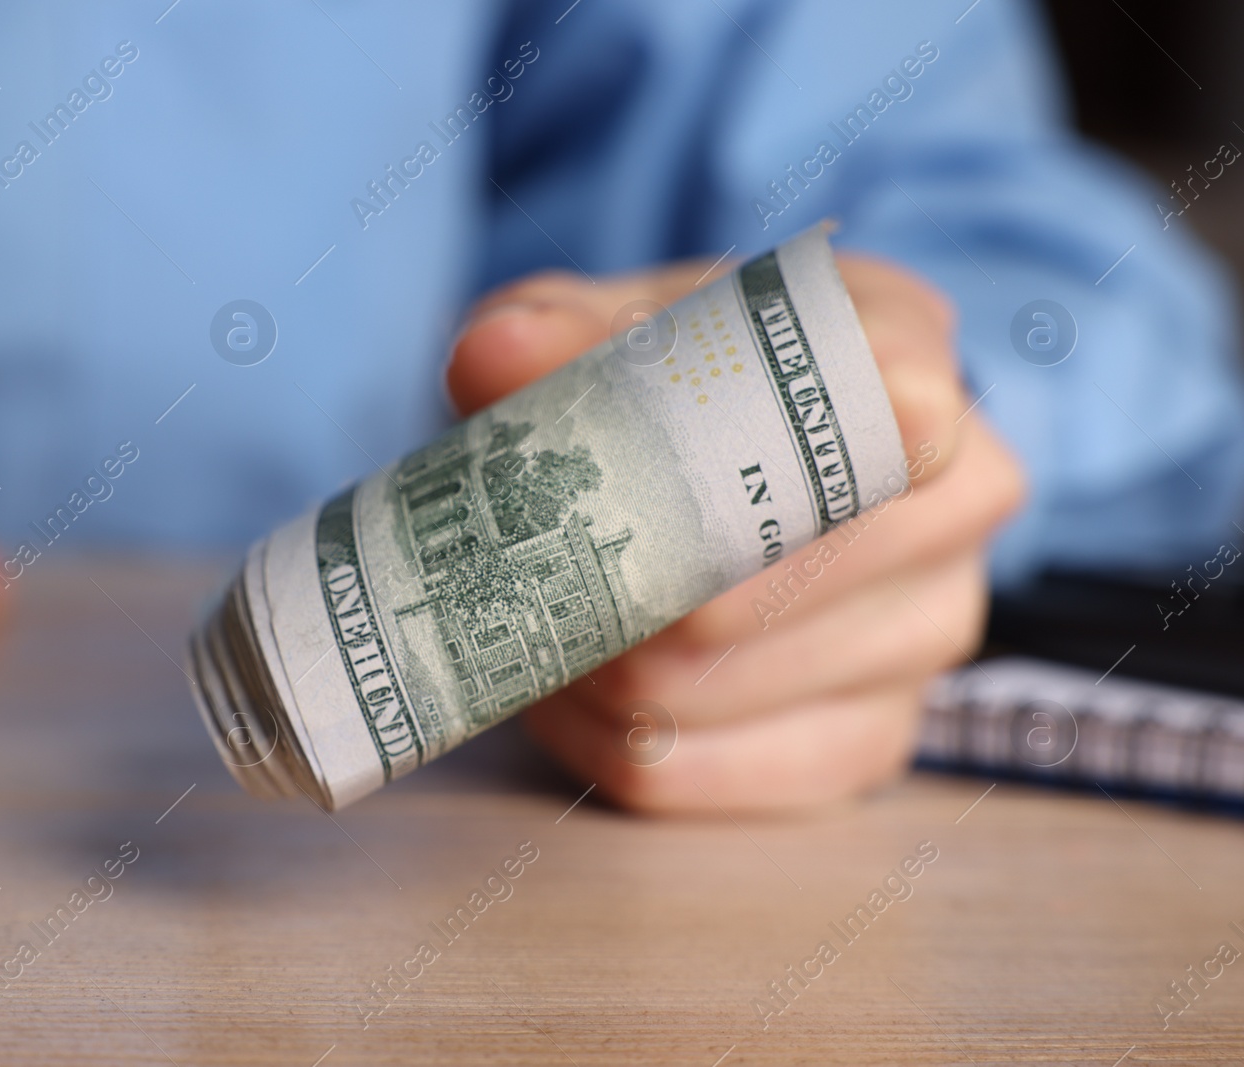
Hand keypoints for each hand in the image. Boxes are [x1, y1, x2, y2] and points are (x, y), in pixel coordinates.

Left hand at [447, 254, 1023, 813]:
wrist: (720, 465)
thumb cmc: (670, 378)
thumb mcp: (605, 327)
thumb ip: (553, 330)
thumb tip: (498, 356)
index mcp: (903, 357)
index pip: (898, 411)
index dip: (794, 454)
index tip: (697, 478)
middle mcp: (959, 496)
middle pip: (782, 577)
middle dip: (635, 584)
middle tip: (541, 568)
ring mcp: (930, 628)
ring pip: (722, 686)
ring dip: (603, 667)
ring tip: (543, 620)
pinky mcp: (875, 739)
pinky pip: (713, 768)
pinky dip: (610, 740)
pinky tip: (571, 694)